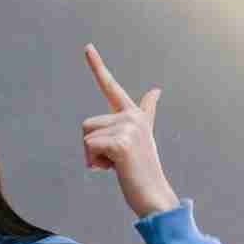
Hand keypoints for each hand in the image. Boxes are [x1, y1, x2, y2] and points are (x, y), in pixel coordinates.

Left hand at [81, 43, 178, 218]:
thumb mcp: (142, 138)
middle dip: (93, 147)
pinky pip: (89, 147)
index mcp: (134, 115)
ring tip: (117, 166)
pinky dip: (94, 164)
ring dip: (94, 157)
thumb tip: (156, 90)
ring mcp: (129, 128)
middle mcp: (133, 117)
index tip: (86, 46)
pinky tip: (114, 170)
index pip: (112, 87)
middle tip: (115, 162)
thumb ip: (146, 112)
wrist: (154, 197)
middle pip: (87, 124)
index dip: (97, 66)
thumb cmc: (142, 172)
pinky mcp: (122, 142)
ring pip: (86, 136)